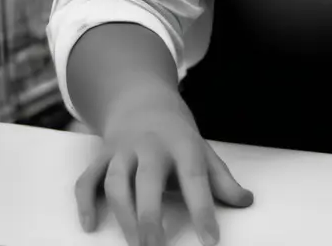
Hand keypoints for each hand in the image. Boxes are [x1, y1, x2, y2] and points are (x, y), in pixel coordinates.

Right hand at [76, 88, 253, 245]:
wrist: (141, 100)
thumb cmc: (177, 134)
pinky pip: (88, 179)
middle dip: (150, 215)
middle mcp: (150, 146)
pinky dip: (85, 202)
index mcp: (182, 144)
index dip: (203, 210)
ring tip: (134, 243)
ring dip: (123, 215)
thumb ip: (222, 179)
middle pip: (147, 180)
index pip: (194, 178)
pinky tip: (90, 225)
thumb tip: (246, 201)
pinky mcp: (101, 156)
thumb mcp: (203, 150)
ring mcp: (122, 150)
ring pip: (116, 182)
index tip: (210, 240)